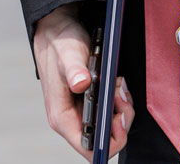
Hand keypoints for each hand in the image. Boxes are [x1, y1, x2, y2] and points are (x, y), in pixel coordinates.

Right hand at [33, 5, 134, 158]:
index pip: (88, 148)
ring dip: (121, 107)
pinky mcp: (89, 100)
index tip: (119, 117)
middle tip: (121, 92)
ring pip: (108, 124)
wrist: (58, 30)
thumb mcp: (68, 54)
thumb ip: (74, 70)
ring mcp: (80, 110)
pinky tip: (117, 82)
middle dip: (120, 119)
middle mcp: (71, 118)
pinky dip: (118, 99)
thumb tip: (81, 84)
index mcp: (62, 117)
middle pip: (103, 139)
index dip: (108, 141)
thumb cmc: (60, 43)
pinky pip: (109, 109)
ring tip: (119, 84)